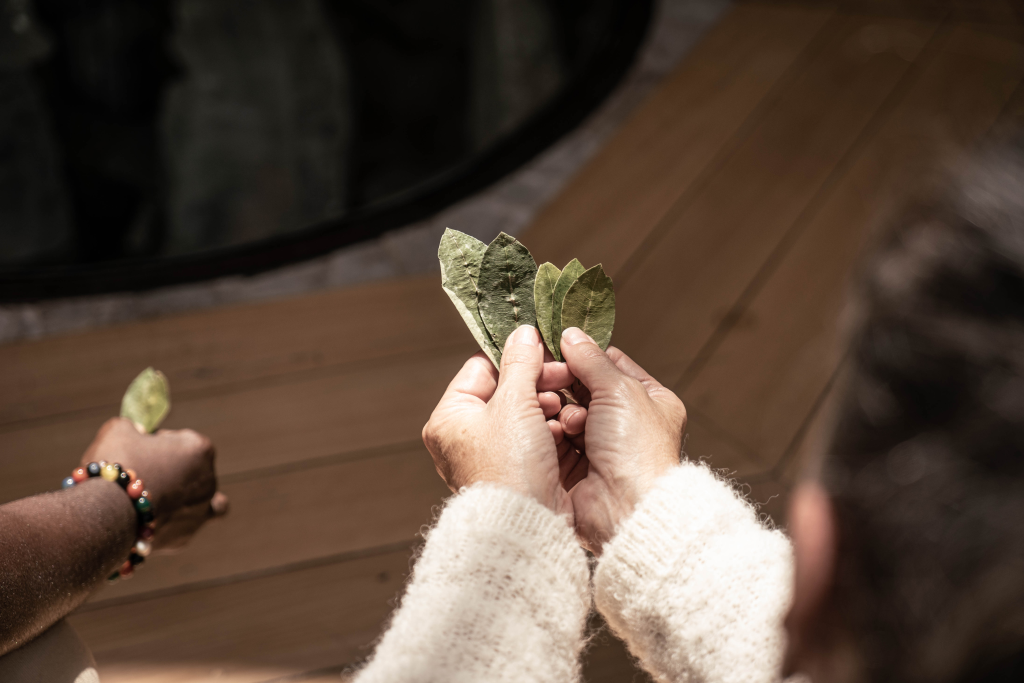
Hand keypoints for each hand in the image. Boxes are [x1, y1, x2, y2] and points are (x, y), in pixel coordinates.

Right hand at [81, 418, 227, 549]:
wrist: (106, 512)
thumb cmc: (116, 464)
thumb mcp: (119, 430)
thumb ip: (134, 428)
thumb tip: (138, 434)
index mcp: (200, 449)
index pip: (180, 440)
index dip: (157, 443)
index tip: (138, 450)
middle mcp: (209, 480)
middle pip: (192, 470)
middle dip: (171, 470)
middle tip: (142, 474)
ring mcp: (200, 511)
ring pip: (207, 502)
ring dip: (191, 499)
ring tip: (171, 500)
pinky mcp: (185, 536)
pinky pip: (182, 527)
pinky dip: (171, 524)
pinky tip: (154, 522)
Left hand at [422, 325, 575, 514]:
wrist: (526, 527)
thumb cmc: (510, 467)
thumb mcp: (515, 404)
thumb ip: (520, 363)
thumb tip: (523, 332)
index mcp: (449, 417)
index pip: (482, 368)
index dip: (515, 359)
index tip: (545, 355)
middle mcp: (462, 437)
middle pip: (505, 392)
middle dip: (538, 385)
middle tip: (564, 379)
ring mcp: (488, 457)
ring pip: (522, 415)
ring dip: (547, 408)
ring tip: (564, 410)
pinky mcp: (513, 473)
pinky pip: (532, 440)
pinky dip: (549, 432)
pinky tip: (565, 431)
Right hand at [557, 327, 685, 553]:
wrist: (627, 510)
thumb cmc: (638, 450)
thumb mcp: (619, 390)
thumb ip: (592, 360)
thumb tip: (570, 334)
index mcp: (651, 401)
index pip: (613, 365)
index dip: (586, 355)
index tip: (559, 346)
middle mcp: (628, 425)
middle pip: (585, 389)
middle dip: (567, 385)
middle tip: (549, 377)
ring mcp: (602, 448)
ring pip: (568, 413)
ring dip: (561, 411)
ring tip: (560, 414)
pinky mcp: (578, 468)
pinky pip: (557, 439)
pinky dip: (552, 432)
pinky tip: (550, 430)